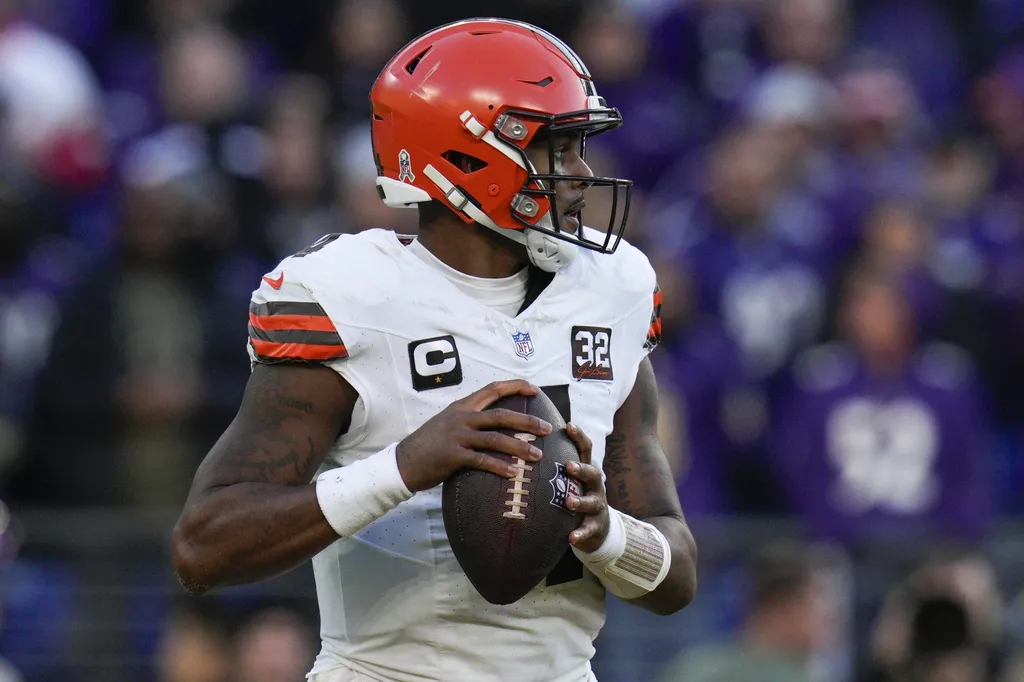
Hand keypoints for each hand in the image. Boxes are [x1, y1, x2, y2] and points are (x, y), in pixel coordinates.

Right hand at [396, 380, 552, 491]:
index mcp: (462, 407)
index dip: (515, 387)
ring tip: (537, 456)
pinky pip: (481, 460)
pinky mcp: (452, 456)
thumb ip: (470, 420)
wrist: (403, 461)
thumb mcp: (448, 423)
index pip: (492, 389)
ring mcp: (456, 436)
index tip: (535, 390)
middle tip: (547, 429)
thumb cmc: (429, 445)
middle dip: (527, 421)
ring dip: (519, 447)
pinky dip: (499, 467)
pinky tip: (513, 473)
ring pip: (495, 438)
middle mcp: (461, 417)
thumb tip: (497, 424)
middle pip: (500, 415)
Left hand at [565, 423, 609, 552]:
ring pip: (592, 501)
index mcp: (586, 471)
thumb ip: (553, 464)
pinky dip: (580, 533)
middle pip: (593, 473)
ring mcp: (597, 506)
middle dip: (581, 469)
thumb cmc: (575, 495)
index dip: (579, 436)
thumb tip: (524, 441)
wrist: (597, 528)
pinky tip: (571, 537)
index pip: (585, 449)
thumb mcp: (568, 479)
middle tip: (569, 466)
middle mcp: (595, 486)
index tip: (568, 425)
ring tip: (569, 502)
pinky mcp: (595, 527)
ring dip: (580, 501)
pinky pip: (588, 530)